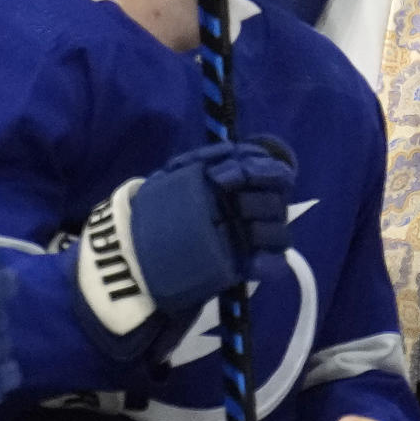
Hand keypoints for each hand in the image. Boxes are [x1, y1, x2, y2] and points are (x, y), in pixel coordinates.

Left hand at [76, 137, 296, 350]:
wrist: (138, 254)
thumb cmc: (160, 208)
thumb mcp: (174, 177)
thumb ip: (199, 160)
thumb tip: (225, 153)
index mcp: (241, 183)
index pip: (272, 168)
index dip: (258, 167)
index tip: (223, 175)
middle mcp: (252, 208)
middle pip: (279, 197)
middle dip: (256, 194)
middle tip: (225, 196)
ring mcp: (251, 239)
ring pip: (281, 232)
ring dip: (265, 228)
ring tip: (243, 228)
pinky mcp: (247, 267)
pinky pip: (274, 266)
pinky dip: (267, 264)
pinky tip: (252, 264)